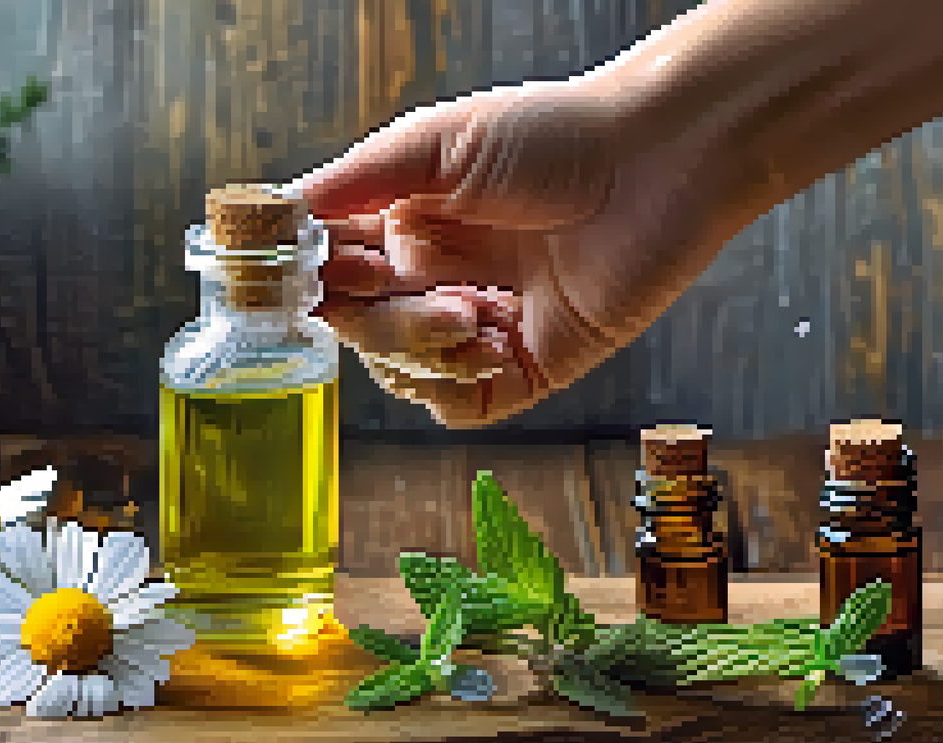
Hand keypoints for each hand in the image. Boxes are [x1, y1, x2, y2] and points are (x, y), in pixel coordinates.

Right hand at [287, 78, 709, 428]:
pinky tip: (498, 342)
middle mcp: (436, 277)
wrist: (660, 162)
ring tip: (478, 311)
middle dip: (381, 320)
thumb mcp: (438, 141)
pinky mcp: (530, 365)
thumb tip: (283, 211)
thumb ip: (357, 181)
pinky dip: (463, 385)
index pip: (331, 273)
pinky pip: (463, 408)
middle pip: (361, 331)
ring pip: (405, 373)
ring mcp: (481, 325)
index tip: (314, 281)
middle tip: (424, 287)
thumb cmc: (555, 134)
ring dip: (426, 350)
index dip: (318, 283)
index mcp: (405, 222)